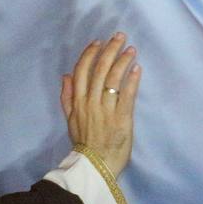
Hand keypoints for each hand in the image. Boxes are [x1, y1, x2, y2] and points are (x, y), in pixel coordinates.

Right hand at [60, 33, 140, 177]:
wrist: (95, 166)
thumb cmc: (84, 142)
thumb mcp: (70, 120)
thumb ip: (67, 97)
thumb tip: (65, 75)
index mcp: (78, 101)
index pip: (82, 71)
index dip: (90, 54)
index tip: (98, 42)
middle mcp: (91, 102)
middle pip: (100, 70)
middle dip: (110, 50)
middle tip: (119, 36)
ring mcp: (107, 110)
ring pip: (113, 79)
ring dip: (122, 62)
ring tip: (131, 49)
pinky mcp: (122, 119)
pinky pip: (127, 95)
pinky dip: (132, 80)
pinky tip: (137, 68)